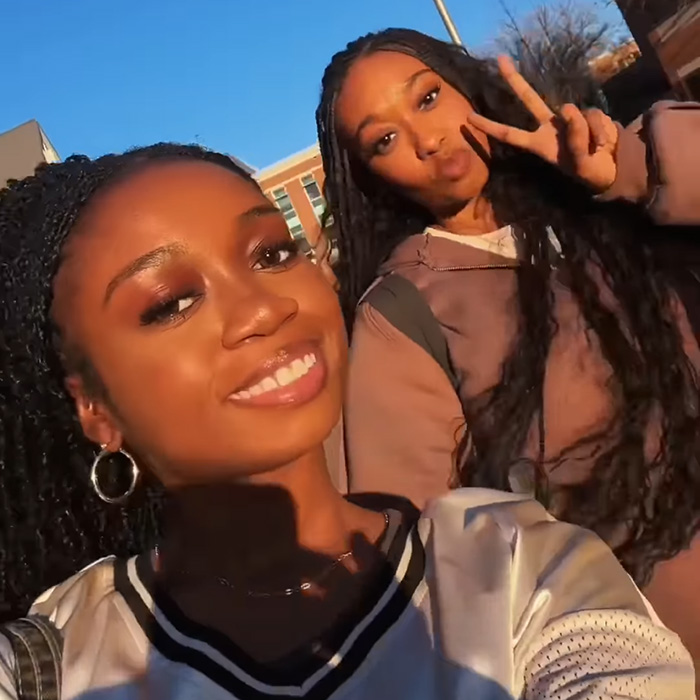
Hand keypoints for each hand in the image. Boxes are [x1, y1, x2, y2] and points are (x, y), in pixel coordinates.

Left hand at [467, 56, 618, 191]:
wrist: (610, 168)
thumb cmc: (587, 170)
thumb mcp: (579, 163)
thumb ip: (574, 138)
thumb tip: (569, 109)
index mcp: (538, 144)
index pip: (509, 134)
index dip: (490, 127)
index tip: (469, 118)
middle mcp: (549, 127)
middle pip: (529, 99)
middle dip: (514, 79)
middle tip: (499, 59)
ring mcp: (568, 118)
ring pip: (575, 114)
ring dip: (589, 133)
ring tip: (594, 149)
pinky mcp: (587, 113)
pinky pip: (594, 115)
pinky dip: (601, 130)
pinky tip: (602, 141)